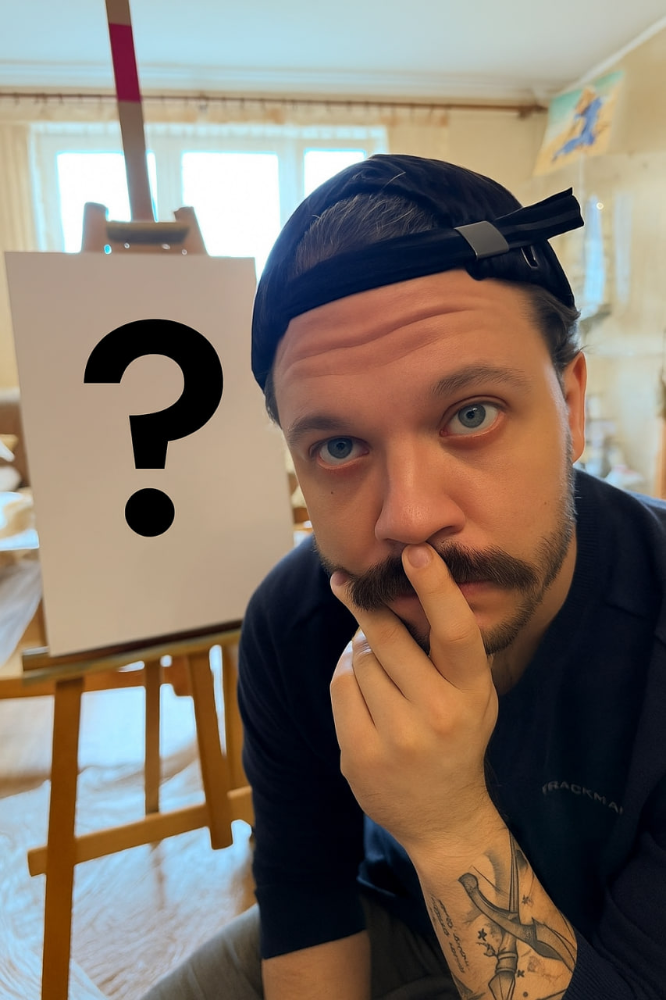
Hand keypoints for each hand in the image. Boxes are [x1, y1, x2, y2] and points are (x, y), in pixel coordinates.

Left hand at [329, 543, 498, 855]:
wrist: (444, 817)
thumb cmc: (457, 737)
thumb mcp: (474, 694)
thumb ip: (450, 649)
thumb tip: (408, 586)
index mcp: (473, 691)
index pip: (455, 630)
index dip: (435, 587)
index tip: (415, 552)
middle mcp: (438, 713)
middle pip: (388, 637)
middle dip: (366, 605)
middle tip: (350, 583)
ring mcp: (398, 737)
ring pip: (359, 659)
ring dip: (360, 652)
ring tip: (378, 672)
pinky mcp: (361, 754)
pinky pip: (340, 687)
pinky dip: (345, 678)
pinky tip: (362, 692)